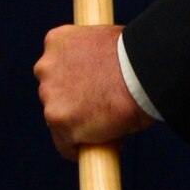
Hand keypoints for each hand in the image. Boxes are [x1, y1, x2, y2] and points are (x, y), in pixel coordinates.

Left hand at [35, 24, 153, 158]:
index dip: (74, 81)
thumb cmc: (135, 57)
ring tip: (104, 127)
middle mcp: (46, 66)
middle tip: (98, 109)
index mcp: (57, 41)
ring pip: (58, 119)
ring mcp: (50, 95)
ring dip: (76, 124)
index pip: (56, 67)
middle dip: (72, 101)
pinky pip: (65, 144)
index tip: (89, 91)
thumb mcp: (104, 42)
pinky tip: (99, 145)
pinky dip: (79, 148)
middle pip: (53, 93)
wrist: (142, 72)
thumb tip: (98, 77)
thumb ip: (91, 58)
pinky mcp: (60, 121)